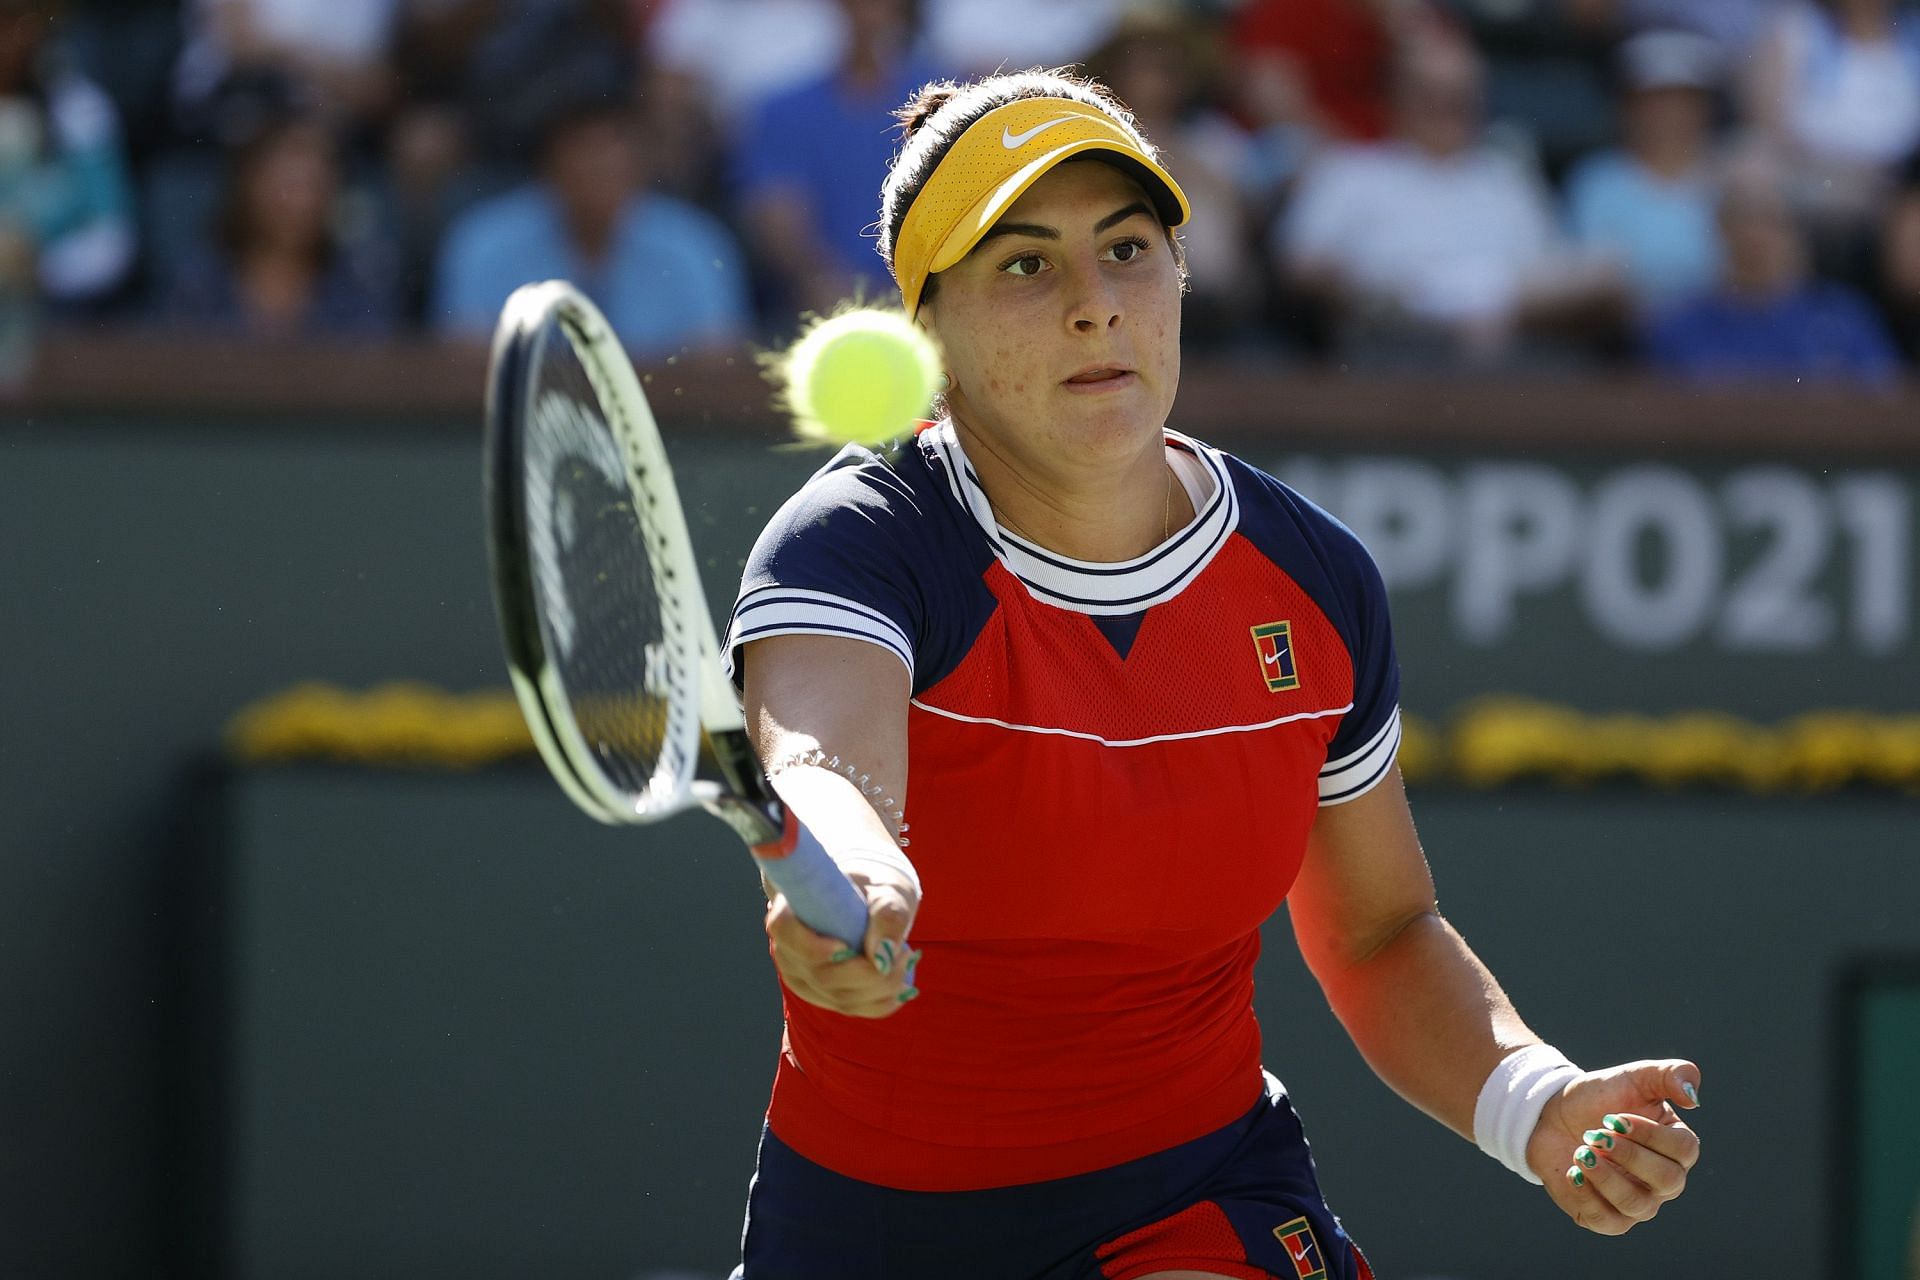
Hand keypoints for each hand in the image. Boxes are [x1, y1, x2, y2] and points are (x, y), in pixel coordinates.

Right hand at [765, 864, 919, 1018]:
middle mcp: (790, 950)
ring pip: (841, 998)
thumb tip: (882, 955)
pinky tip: (903, 982)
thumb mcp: (887, 887)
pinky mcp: (826, 996)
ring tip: (906, 957)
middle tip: (904, 951)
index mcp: (791, 910)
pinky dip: (884, 1001)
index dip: (810, 946)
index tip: (845, 947)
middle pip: (821, 976)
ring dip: (882, 986)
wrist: (869, 898)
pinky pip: (854, 1009)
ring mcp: (806, 978)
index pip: (783, 930)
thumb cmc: (873, 885)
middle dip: (869, 973)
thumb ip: (888, 912)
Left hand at [1528, 1059, 1701, 1233]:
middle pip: (1667, 1181)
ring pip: (1637, 1205)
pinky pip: (1606, 1221)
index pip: (1684, 1150)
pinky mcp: (1606, 1218)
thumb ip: (1670, 1075)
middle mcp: (1664, 1181)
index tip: (1614, 1117)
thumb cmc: (1600, 1098)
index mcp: (1677, 1148)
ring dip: (1605, 1176)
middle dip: (1628, 1155)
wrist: (1552, 1114)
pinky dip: (1586, 1196)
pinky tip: (1571, 1172)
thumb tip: (1693, 1096)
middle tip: (1595, 1134)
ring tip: (1580, 1151)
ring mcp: (1637, 1203)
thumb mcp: (1634, 1076)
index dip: (1650, 1134)